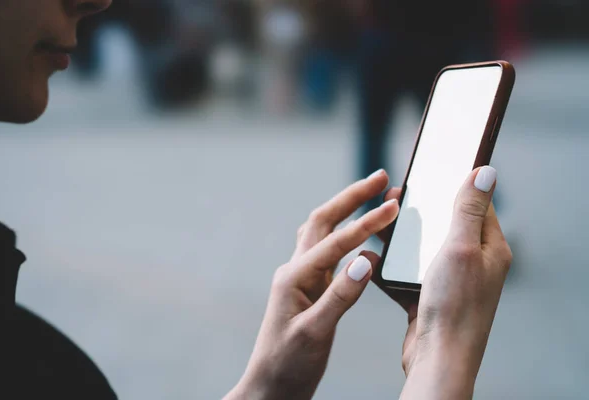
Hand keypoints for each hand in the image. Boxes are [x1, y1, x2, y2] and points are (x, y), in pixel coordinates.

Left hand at [224, 170, 399, 399]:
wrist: (271, 386)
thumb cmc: (288, 364)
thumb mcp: (315, 333)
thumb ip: (340, 296)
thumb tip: (367, 258)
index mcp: (294, 277)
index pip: (336, 241)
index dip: (367, 222)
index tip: (394, 205)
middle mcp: (295, 270)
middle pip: (324, 221)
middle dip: (352, 196)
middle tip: (381, 178)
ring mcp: (301, 278)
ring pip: (324, 232)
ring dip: (348, 211)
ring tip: (374, 195)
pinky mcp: (309, 288)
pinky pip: (329, 252)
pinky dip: (347, 236)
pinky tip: (362, 237)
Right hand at [375, 166, 511, 399]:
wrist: (438, 360)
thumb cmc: (454, 306)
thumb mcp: (461, 248)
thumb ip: (468, 209)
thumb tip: (485, 171)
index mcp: (489, 249)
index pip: (476, 206)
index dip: (454, 185)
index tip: (431, 170)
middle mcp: (472, 264)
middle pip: (444, 225)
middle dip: (419, 210)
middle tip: (395, 194)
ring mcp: (449, 282)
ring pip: (421, 248)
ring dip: (400, 236)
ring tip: (378, 221)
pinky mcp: (427, 297)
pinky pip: (406, 272)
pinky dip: (390, 264)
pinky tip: (372, 256)